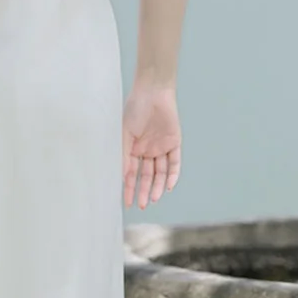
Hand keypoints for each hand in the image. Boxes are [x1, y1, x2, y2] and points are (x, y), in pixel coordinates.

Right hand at [122, 84, 181, 209]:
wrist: (153, 92)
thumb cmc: (135, 109)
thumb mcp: (125, 134)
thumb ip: (124, 155)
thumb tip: (122, 177)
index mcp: (133, 148)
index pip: (131, 173)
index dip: (129, 188)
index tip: (127, 202)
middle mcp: (147, 150)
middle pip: (147, 176)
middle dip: (144, 191)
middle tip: (141, 205)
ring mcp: (161, 147)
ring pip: (160, 172)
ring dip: (157, 185)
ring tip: (153, 198)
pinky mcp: (174, 143)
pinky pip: (174, 162)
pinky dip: (172, 175)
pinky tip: (168, 186)